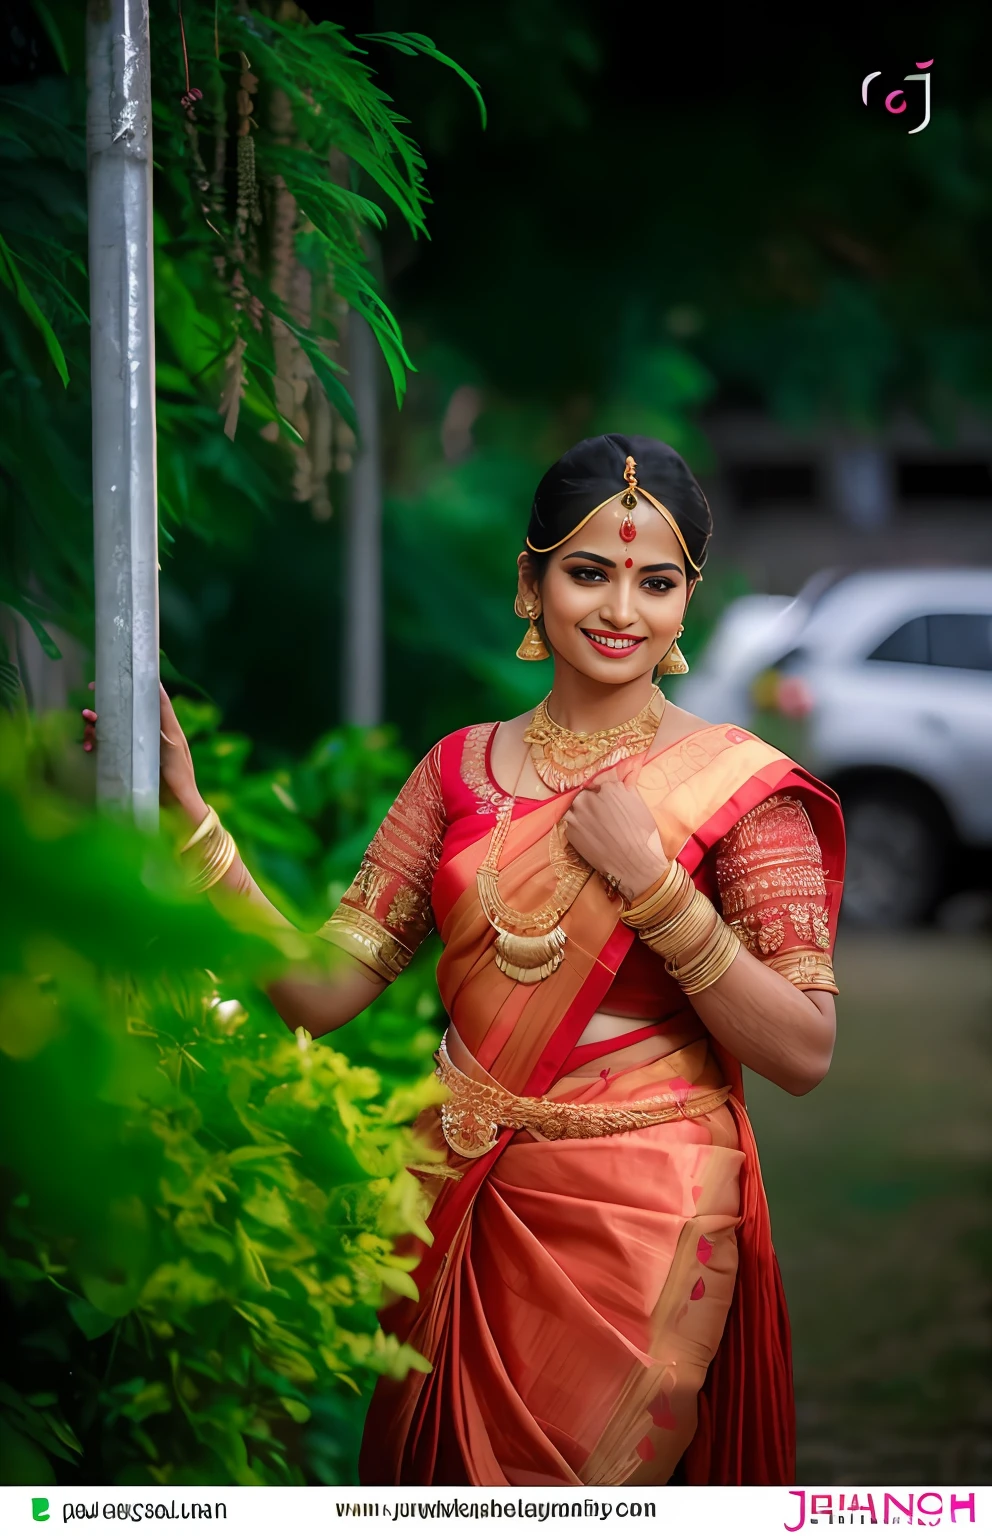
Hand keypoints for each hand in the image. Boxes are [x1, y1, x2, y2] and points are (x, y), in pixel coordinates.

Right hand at [80, 681, 207, 827]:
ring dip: (96, 726)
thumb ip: (164, 717)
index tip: (109, 678)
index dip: (129, 686)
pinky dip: (97, 744)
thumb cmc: (179, 774)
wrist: (175, 807)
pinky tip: (90, 747)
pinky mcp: (127, 762)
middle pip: (121, 713)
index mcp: (162, 726)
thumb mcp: (172, 743)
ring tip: (88, 726)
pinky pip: (107, 748)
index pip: (145, 699)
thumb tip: (157, 688)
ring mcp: (136, 748)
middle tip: (88, 708)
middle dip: (103, 709)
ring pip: (110, 729)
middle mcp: (147, 733)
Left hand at [562, 768, 667, 901]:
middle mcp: (587, 798)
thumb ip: (627, 785)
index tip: (609, 804)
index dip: (604, 795)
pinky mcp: (569, 832)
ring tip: (598, 829)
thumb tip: (628, 771)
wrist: (635, 864)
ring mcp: (575, 815)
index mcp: (607, 787)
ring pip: (576, 810)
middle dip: (592, 804)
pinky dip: (580, 829)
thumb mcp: (638, 803)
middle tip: (603, 818)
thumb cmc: (643, 834)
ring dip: (583, 816)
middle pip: (585, 795)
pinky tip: (593, 838)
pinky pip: (573, 826)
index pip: (600, 784)